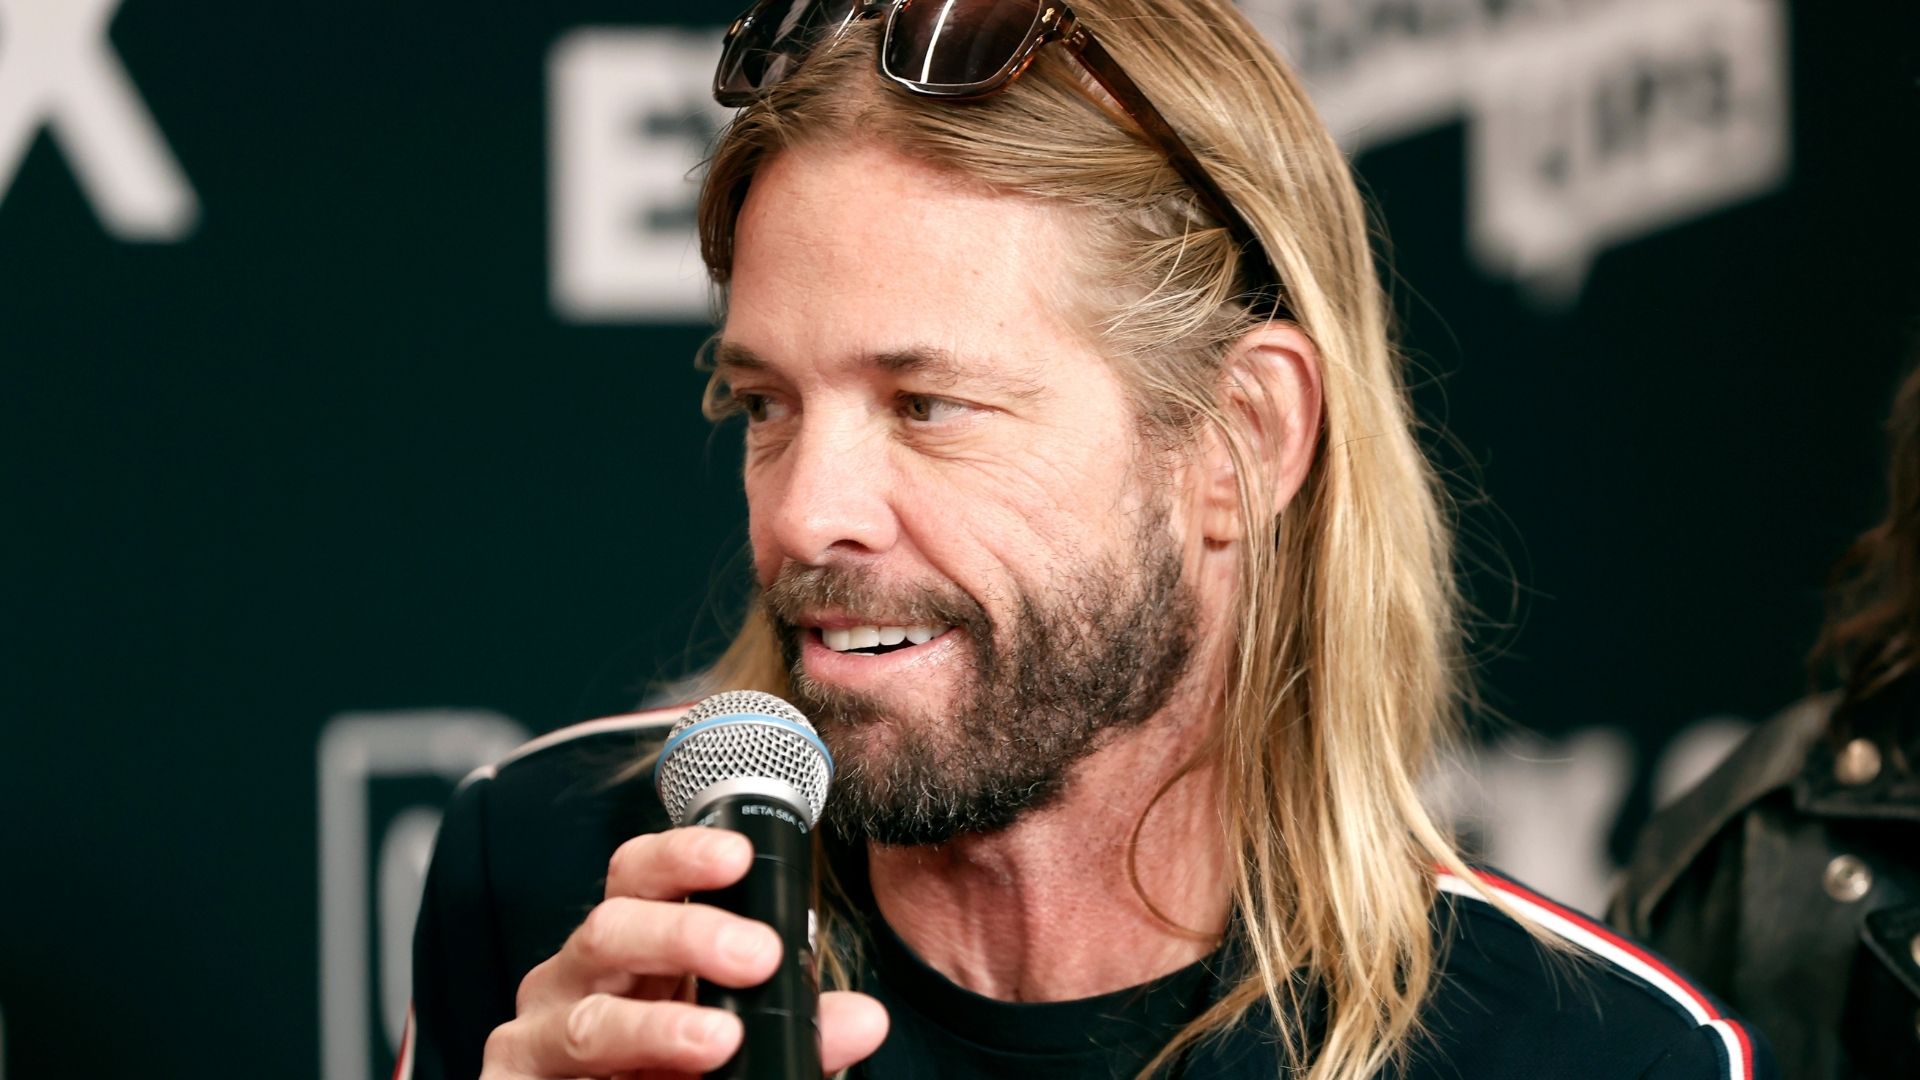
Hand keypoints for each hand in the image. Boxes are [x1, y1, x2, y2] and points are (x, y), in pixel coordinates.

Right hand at [480, 827, 889, 1078]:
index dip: (681, 857)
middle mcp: (572, 980)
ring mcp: (534, 1038)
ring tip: (717, 1040)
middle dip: (685, 934)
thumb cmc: (664, 1074)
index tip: (738, 855)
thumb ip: (797, 1031)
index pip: (640, 877)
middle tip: (758, 954)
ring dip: (656, 1028)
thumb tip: (864, 1020)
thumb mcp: (736, 1048)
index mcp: (627, 949)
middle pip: (612, 928)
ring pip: (586, 1020)